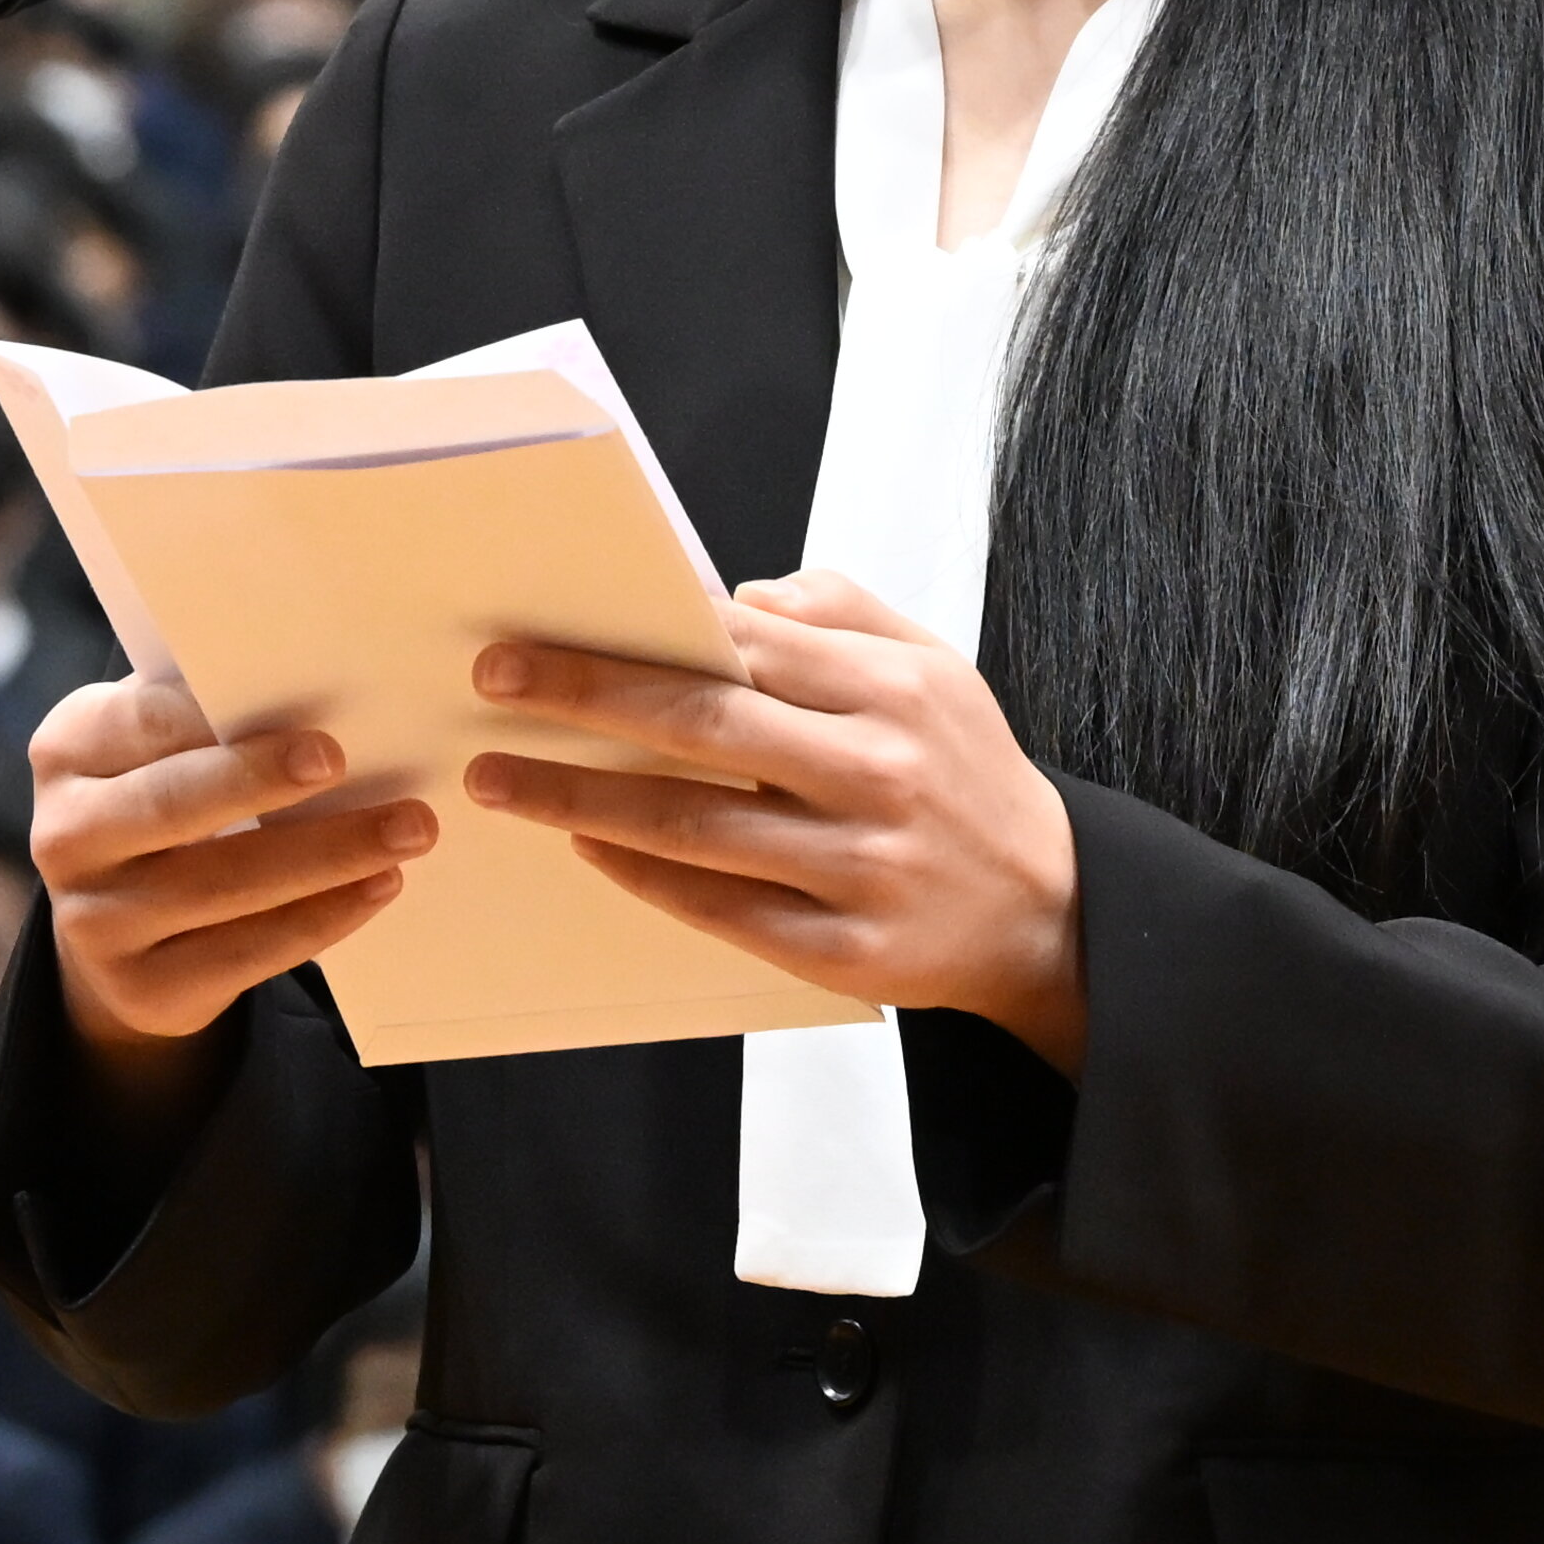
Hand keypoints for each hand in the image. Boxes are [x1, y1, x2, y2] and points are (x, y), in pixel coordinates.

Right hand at [29, 675, 437, 1102]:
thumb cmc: (163, 798)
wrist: (117, 932)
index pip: (141, 723)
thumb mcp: (160, 747)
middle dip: (262, 782)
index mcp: (68, 752)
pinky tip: (379, 886)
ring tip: (407, 830)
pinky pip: (245, 953)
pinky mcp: (142, 988)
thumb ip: (207, 712)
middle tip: (345, 761)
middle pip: (172, 805)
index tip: (295, 715)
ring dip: (326, 855)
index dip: (214, 719)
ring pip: (220, 886)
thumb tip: (320, 674)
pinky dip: (322, 918)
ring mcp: (95, 922)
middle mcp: (65, 837)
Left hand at [461, 572, 1088, 1072]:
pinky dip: (646, 877)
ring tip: (501, 780)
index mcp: (893, 690)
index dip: (637, 633)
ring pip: (696, 826)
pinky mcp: (845, 950)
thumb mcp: (935, 667)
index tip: (544, 630)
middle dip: (586, 699)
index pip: (743, 646)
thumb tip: (734, 593)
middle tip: (493, 685)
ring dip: (583, 798)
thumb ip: (841, 611)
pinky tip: (586, 845)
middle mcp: (878, 773)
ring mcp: (861, 867)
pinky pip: (722, 909)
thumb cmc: (966, 774)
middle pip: (705, 726)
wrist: (1051, 910)